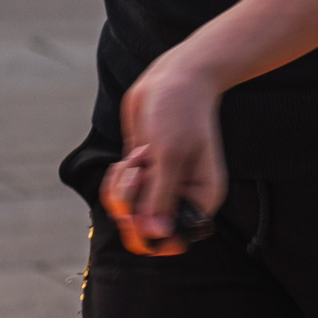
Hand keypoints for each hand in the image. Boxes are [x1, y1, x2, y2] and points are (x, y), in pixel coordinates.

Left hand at [102, 48, 228, 256]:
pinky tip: (130, 157)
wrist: (174, 78)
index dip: (151, 236)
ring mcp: (159, 186)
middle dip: (132, 206)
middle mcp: (181, 197)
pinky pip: (119, 193)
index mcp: (200, 199)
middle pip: (145, 230)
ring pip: (127, 212)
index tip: (137, 214)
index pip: (175, 240)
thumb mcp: (170, 154)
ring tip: (138, 159)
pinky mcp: (143, 173)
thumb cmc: (180, 111)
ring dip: (124, 188)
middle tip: (138, 173)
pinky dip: (117, 179)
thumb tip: (155, 236)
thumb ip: (160, 196)